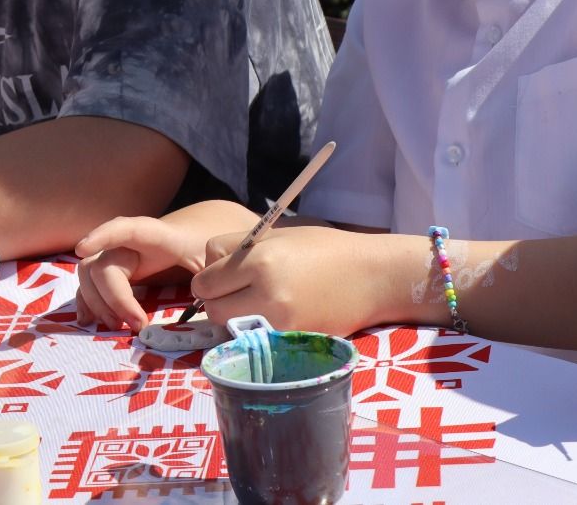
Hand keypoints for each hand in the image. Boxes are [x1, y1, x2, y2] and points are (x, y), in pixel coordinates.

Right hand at [74, 216, 211, 330]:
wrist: (193, 232)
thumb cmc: (201, 244)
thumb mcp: (210, 257)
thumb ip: (209, 274)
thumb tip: (203, 296)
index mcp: (154, 235)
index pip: (124, 229)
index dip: (102, 235)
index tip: (81, 249)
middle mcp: (128, 244)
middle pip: (102, 264)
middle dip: (113, 298)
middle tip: (139, 325)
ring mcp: (116, 256)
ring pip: (88, 274)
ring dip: (97, 303)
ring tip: (118, 326)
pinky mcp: (111, 272)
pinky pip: (88, 285)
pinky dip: (87, 302)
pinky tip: (90, 320)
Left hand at [191, 225, 391, 336]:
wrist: (371, 277)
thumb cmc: (325, 249)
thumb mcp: (278, 235)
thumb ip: (238, 249)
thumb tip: (208, 269)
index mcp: (260, 260)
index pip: (205, 279)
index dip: (210, 276)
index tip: (223, 274)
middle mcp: (265, 293)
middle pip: (212, 308)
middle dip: (217, 299)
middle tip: (236, 290)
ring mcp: (279, 323)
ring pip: (229, 329)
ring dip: (233, 318)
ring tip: (254, 302)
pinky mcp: (291, 341)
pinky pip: (254, 339)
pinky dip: (254, 331)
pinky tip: (272, 315)